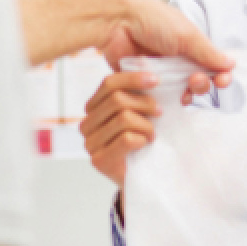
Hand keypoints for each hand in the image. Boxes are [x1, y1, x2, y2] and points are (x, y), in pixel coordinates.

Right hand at [79, 72, 160, 187]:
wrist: (141, 177)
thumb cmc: (142, 140)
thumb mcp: (140, 112)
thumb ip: (137, 92)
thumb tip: (148, 68)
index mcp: (94, 107)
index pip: (109, 83)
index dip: (133, 78)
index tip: (156, 80)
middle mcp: (87, 124)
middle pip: (117, 99)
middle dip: (145, 103)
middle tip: (160, 113)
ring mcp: (90, 143)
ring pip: (124, 118)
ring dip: (147, 125)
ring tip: (153, 134)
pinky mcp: (99, 160)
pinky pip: (126, 139)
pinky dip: (142, 139)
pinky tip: (145, 144)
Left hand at [103, 0, 233, 95]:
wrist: (116, 22)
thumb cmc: (152, 20)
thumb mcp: (187, 35)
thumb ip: (208, 52)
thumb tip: (231, 64)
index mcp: (190, 44)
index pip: (211, 65)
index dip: (219, 75)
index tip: (222, 81)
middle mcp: (176, 58)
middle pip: (198, 81)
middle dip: (202, 85)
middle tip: (195, 81)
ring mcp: (160, 72)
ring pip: (180, 92)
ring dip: (186, 94)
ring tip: (182, 90)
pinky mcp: (143, 82)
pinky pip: (158, 96)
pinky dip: (165, 100)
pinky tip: (166, 100)